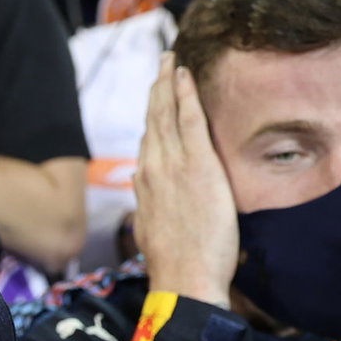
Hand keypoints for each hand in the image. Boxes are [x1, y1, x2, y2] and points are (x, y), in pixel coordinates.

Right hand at [133, 52, 238, 307]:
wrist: (183, 278)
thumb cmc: (175, 265)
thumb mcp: (154, 233)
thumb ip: (152, 208)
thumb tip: (148, 195)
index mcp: (144, 187)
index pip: (147, 143)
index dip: (150, 118)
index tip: (154, 100)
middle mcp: (151, 171)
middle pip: (152, 121)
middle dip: (155, 90)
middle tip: (161, 64)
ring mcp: (172, 165)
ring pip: (165, 114)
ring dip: (167, 84)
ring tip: (170, 62)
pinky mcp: (196, 164)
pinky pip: (188, 119)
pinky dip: (184, 94)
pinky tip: (184, 75)